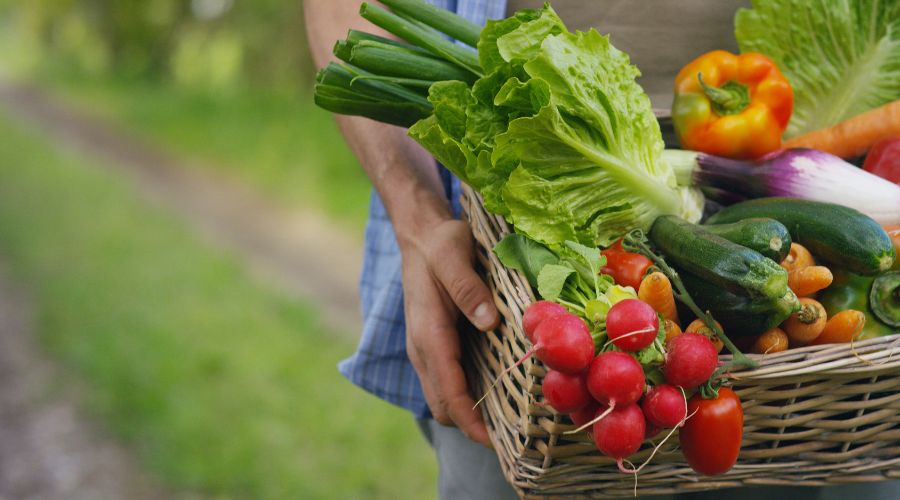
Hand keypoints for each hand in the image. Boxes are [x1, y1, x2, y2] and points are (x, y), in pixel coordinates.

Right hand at [400, 218, 499, 443]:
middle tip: (513, 436)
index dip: (470, 421)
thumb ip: (467, 287)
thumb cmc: (440, 243)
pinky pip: (447, 382)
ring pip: (443, 397)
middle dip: (472, 427)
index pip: (447, 391)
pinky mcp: (433, 345)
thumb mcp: (453, 254)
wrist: (420, 234)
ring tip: (509, 422)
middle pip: (443, 405)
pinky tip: (496, 392)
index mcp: (428, 333)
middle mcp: (422, 348)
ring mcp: (425, 349)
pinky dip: (466, 396)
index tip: (496, 442)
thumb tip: (488, 322)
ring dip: (469, 414)